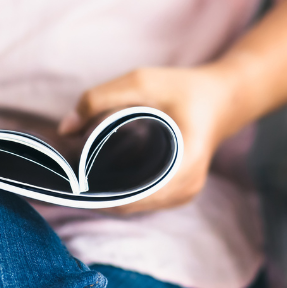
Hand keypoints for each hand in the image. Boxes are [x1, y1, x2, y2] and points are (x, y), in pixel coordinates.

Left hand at [58, 66, 237, 214]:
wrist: (221, 99)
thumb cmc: (181, 89)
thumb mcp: (140, 81)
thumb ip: (98, 99)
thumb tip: (65, 129)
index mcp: (185, 163)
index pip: (133, 196)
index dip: (98, 192)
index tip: (72, 178)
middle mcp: (186, 187)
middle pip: (129, 204)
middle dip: (96, 192)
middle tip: (68, 174)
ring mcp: (183, 194)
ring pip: (134, 205)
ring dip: (107, 194)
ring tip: (79, 175)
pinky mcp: (177, 194)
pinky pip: (142, 200)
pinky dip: (120, 191)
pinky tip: (99, 178)